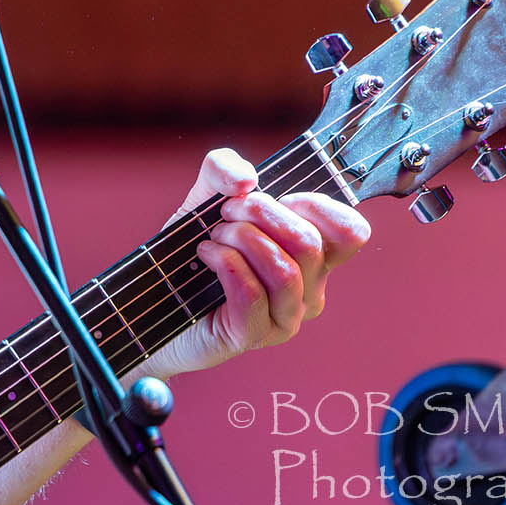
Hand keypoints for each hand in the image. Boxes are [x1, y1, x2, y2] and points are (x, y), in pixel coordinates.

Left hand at [145, 148, 370, 378]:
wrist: (154, 299)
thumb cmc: (191, 251)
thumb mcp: (205, 197)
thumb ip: (223, 169)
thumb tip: (247, 178)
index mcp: (312, 256)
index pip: (351, 232)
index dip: (316, 204)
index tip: (275, 196)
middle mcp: (308, 289)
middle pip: (310, 243)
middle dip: (261, 213)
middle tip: (225, 211)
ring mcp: (284, 317)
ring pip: (285, 271)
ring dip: (241, 240)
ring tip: (214, 237)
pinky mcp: (253, 335)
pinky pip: (252, 295)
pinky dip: (225, 264)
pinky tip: (206, 255)